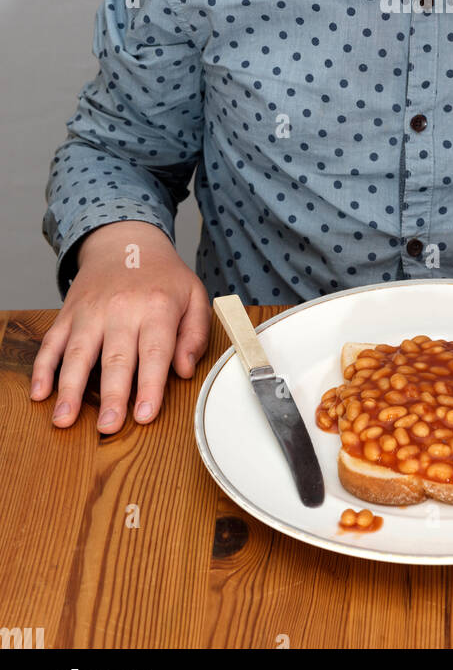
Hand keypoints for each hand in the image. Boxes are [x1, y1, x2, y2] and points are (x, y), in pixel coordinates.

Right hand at [30, 220, 211, 431]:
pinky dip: (43, 369)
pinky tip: (40, 393)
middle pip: (116, 358)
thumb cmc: (163, 276)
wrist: (125, 241)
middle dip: (110, 396)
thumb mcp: (194, 296)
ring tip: (64, 419)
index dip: (149, 385)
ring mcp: (91, 312)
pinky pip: (52, 343)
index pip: (154, 351)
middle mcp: (122, 309)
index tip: (144, 415)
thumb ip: (195, 334)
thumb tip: (184, 371)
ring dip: (69, 388)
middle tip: (107, 427)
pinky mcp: (68, 314)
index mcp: (158, 306)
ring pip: (78, 353)